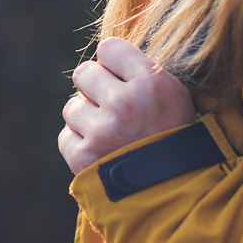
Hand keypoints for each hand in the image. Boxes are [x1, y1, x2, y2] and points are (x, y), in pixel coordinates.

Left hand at [59, 36, 194, 174]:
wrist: (176, 194)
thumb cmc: (176, 141)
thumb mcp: (176, 98)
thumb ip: (141, 73)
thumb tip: (103, 57)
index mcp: (152, 83)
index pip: (109, 48)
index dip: (113, 63)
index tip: (121, 77)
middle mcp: (124, 103)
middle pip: (83, 72)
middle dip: (95, 88)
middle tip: (113, 107)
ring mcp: (102, 131)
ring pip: (72, 106)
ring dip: (87, 119)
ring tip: (110, 135)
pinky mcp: (84, 157)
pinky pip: (66, 136)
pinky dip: (80, 144)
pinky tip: (102, 152)